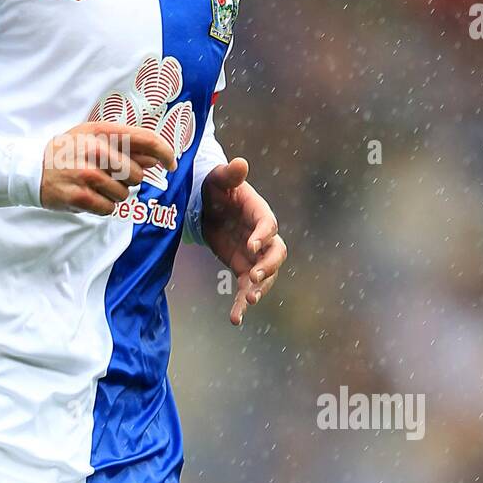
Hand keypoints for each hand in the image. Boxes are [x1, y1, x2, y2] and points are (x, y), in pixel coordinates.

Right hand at [40, 121, 176, 214]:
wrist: (32, 168)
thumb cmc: (69, 151)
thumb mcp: (94, 138)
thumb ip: (127, 146)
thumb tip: (157, 160)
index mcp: (102, 131)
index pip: (145, 139)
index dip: (165, 153)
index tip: (171, 164)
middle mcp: (96, 150)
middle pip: (136, 175)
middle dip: (129, 181)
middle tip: (111, 177)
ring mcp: (88, 174)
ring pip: (123, 195)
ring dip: (114, 195)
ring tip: (95, 186)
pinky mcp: (81, 197)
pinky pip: (109, 208)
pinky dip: (103, 206)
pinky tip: (89, 196)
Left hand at [201, 157, 286, 326]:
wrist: (206, 205)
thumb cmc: (215, 187)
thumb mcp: (217, 179)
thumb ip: (229, 174)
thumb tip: (240, 163)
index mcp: (259, 213)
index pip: (268, 225)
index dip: (262, 235)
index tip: (250, 245)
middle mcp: (262, 237)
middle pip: (276, 254)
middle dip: (267, 267)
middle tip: (252, 278)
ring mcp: (254, 256)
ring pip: (266, 276)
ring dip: (258, 289)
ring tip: (247, 301)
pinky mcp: (242, 269)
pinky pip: (246, 289)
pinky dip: (242, 304)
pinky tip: (235, 319)